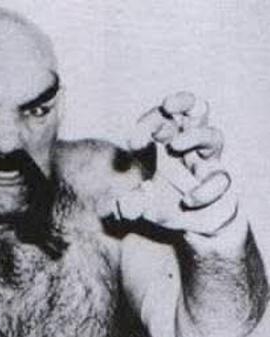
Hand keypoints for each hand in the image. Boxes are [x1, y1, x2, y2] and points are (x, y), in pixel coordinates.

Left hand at [105, 92, 239, 236]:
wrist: (190, 225)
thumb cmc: (162, 205)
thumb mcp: (138, 207)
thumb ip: (127, 205)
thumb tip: (124, 204)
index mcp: (167, 144)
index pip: (161, 120)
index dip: (148, 123)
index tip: (132, 142)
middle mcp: (191, 148)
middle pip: (194, 112)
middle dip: (182, 102)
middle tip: (166, 105)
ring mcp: (208, 164)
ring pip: (213, 137)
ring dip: (194, 136)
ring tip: (174, 145)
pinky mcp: (220, 186)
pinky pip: (220, 180)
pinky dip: (204, 189)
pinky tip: (188, 200)